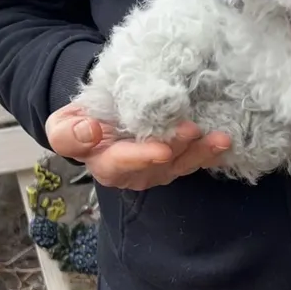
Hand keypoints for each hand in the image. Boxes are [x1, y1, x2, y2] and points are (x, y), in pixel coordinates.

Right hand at [45, 103, 231, 190]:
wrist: (104, 117)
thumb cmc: (84, 121)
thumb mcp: (63, 125)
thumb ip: (69, 133)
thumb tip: (90, 132)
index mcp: (107, 165)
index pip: (123, 164)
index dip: (142, 157)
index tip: (161, 150)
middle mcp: (137, 172)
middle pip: (160, 165)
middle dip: (179, 149)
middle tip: (193, 130)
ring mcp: (161, 168)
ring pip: (183, 164)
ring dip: (203, 152)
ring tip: (221, 139)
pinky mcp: (179, 160)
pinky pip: (197, 160)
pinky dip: (213, 152)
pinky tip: (227, 143)